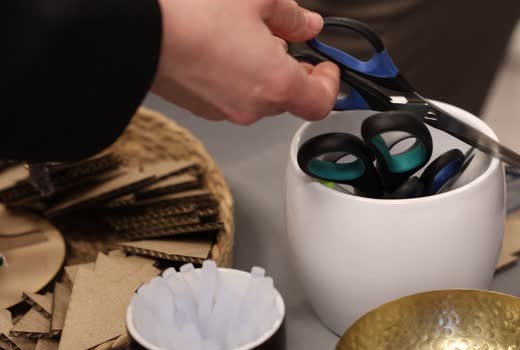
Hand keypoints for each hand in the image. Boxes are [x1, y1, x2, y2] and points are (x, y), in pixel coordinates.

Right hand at [152, 0, 339, 123]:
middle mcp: (253, 106)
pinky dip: (235, 75)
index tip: (326, 66)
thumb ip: (291, 15)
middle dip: (292, 69)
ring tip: (245, 36)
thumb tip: (307, 24)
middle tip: (284, 39)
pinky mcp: (199, 107)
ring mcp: (224, 110)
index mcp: (277, 84)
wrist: (135, 33)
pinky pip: (230, 94)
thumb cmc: (192, 17)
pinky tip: (220, 46)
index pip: (321, 103)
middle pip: (289, 97)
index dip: (330, 85)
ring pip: (259, 95)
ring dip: (262, 70)